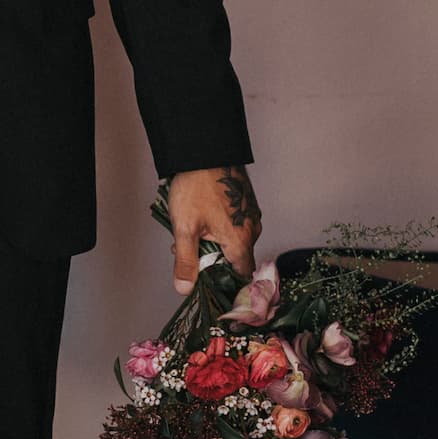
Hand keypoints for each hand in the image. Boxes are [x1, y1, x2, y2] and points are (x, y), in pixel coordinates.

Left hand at [167, 165, 261, 293]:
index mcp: (240, 240)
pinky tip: (200, 218)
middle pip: (235, 258)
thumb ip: (186, 262)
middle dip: (211, 259)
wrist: (204, 151)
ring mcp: (250, 214)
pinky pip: (234, 224)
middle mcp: (252, 228)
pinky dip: (218, 227)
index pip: (242, 275)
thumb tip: (185, 287)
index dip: (226, 282)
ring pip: (233, 239)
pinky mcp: (245, 202)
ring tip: (190, 230)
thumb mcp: (185, 229)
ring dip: (213, 242)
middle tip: (188, 250)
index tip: (210, 282)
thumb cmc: (196, 186)